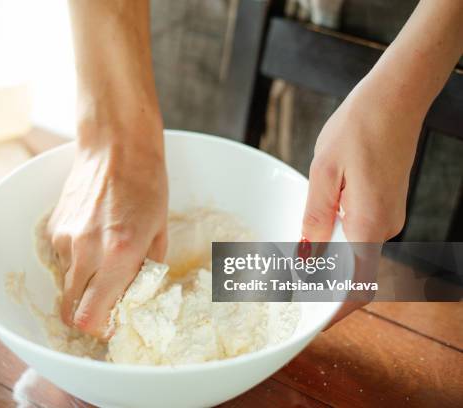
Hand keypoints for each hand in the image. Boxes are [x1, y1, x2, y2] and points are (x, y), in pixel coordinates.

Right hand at [47, 122, 167, 337]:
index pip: (92, 318)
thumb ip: (146, 270)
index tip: (113, 322)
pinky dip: (75, 260)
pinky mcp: (52, 227)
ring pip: (66, 285)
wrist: (116, 146)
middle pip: (70, 311)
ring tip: (103, 257)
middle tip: (105, 303)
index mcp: (119, 255)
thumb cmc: (147, 185)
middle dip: (86, 315)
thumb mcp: (159, 231)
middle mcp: (86, 251)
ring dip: (83, 284)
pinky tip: (92, 236)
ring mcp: (64, 239)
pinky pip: (60, 259)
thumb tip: (136, 297)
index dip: (102, 329)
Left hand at [303, 78, 423, 325]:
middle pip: (357, 273)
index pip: (357, 285)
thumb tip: (307, 258)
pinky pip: (361, 234)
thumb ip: (315, 218)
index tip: (314, 323)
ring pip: (357, 253)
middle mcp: (386, 225)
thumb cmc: (358, 127)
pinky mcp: (385, 204)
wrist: (395, 96)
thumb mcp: (324, 172)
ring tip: (294, 265)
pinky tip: (314, 235)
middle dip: (326, 288)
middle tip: (290, 290)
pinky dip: (338, 243)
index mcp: (370, 223)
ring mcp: (389, 215)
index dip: (337, 309)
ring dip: (329, 264)